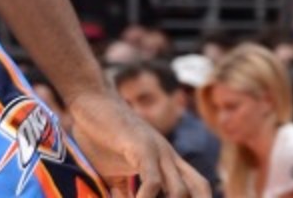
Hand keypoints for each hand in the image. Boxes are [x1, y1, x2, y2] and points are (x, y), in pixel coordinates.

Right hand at [66, 91, 209, 197]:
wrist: (94, 104)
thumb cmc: (103, 139)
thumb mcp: (117, 173)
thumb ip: (127, 191)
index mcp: (168, 162)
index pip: (198, 187)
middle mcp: (170, 157)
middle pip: (199, 188)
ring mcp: (158, 151)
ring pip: (179, 190)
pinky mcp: (141, 146)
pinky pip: (153, 179)